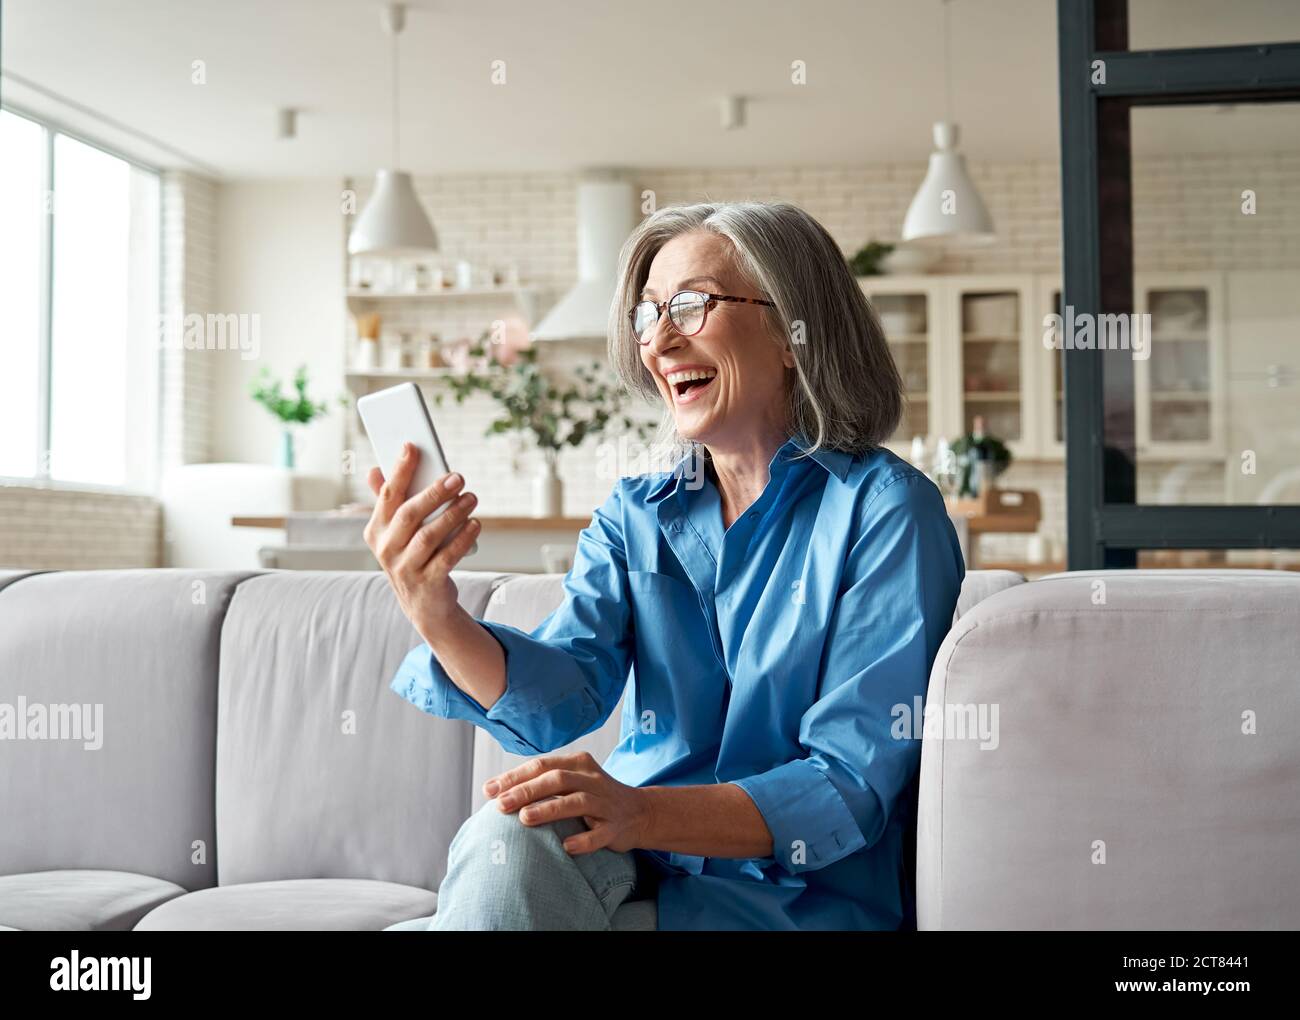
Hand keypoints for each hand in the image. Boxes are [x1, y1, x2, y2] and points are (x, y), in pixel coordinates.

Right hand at [364, 442, 480, 645]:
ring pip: (429, 536)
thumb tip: (374, 469)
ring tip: (472, 498)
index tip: (413, 446)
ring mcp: (405, 569)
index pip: (387, 495)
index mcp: (375, 531)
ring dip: (453, 514)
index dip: (400, 470)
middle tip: (458, 476)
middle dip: (434, 492)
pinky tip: (476, 523)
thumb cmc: (412, 557)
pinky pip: (447, 557)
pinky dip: (463, 539)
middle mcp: (386, 549)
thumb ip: (388, 502)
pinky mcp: (427, 583)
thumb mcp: (395, 533)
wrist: (424, 605)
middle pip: (409, 514)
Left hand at [483, 751, 651, 854]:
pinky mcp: (616, 827)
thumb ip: (541, 783)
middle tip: (500, 805)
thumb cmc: (594, 797)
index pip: (542, 765)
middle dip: (526, 790)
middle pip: (557, 779)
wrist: (640, 812)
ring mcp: (606, 803)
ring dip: (549, 809)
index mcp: (578, 763)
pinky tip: (566, 847)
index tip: (489, 790)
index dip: (514, 776)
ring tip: (525, 819)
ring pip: (577, 802)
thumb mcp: (571, 781)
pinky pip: (600, 834)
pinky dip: (583, 840)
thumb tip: (495, 792)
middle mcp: (592, 779)